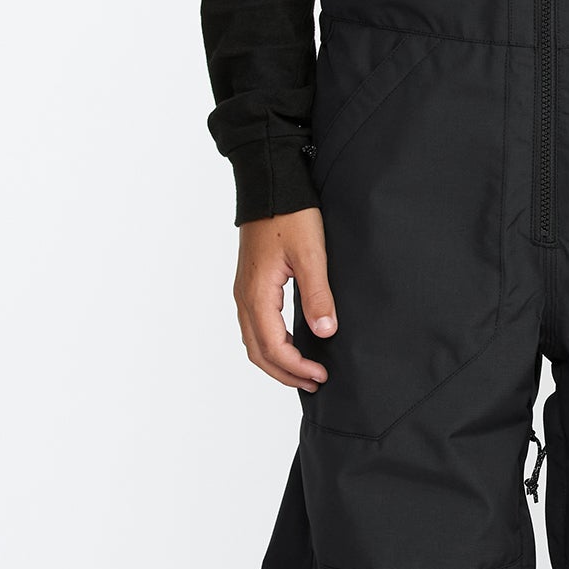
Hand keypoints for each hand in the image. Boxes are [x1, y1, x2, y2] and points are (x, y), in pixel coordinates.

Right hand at [234, 208, 337, 390]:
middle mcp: (244, 297)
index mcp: (258, 294)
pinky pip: (254, 325)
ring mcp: (244, 291)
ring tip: (303, 372)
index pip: (273, 347)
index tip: (321, 376)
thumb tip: (325, 332)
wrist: (269, 184)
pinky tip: (290, 344)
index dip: (296, 367)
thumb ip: (318, 294)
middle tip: (314, 383)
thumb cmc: (290, 215)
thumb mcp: (311, 254)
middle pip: (258, 351)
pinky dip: (270, 344)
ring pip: (253, 340)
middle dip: (285, 373)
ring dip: (276, 361)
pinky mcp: (249, 284)